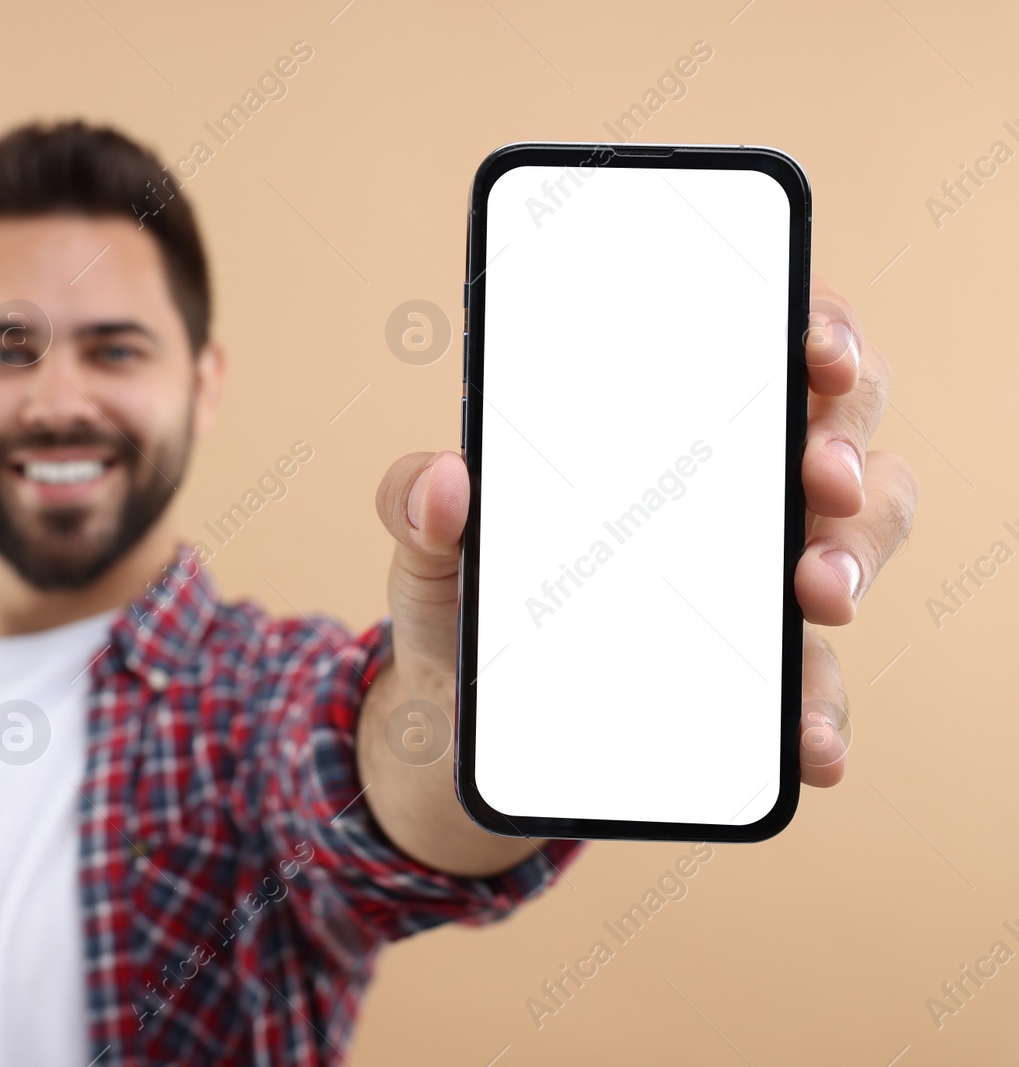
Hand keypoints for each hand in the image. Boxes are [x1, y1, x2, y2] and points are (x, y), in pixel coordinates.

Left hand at [372, 276, 919, 790]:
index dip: (816, 330)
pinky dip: (820, 712)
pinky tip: (809, 742)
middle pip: (839, 434)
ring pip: (855, 544)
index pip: (766, 349)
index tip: (814, 350)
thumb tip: (446, 483)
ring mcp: (756, 586)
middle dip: (847, 446)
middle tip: (818, 479)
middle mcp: (733, 494)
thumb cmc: (464, 594)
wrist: (458, 718)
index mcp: (663, 430)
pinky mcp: (756, 682)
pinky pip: (815, 689)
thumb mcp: (428, 546)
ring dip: (855, 561)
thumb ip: (414, 503)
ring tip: (819, 597)